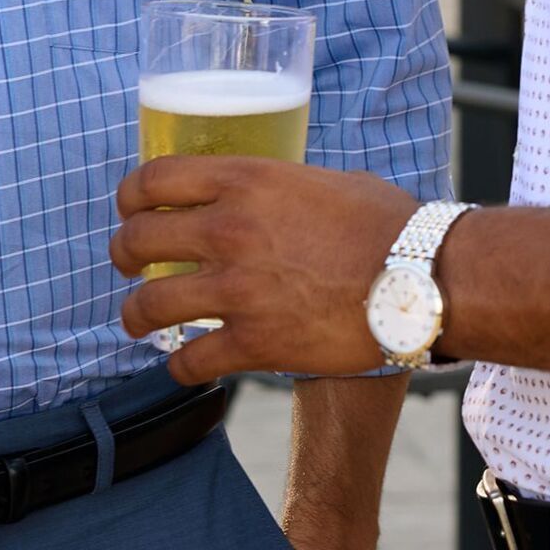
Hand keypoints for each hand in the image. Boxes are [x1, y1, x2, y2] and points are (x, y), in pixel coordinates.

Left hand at [111, 157, 415, 383]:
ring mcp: (236, 289)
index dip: (130, 197)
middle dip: (124, 256)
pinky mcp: (253, 343)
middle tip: (128, 266)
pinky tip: (186, 366)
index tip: (130, 211)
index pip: (154, 180)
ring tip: (139, 323)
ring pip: (149, 306)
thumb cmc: (392, 225)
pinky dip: (181, 369)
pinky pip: (190, 362)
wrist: (425, 279)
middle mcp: (229, 231)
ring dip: (136, 316)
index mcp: (246, 181)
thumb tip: (270, 196)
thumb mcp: (326, 180)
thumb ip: (281, 187)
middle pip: (138, 241)